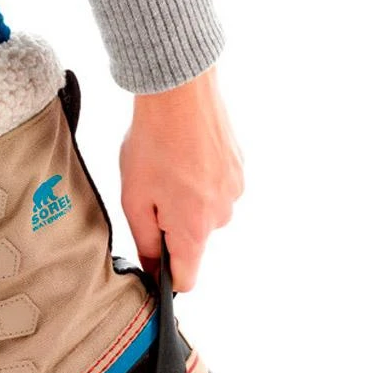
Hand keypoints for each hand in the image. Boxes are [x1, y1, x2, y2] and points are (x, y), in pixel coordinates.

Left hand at [119, 66, 242, 290]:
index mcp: (194, 229)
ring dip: (183, 198)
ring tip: (165, 167)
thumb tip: (153, 267)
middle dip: (169, 224)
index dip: (167, 278)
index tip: (153, 268)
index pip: (187, 278)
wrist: (180, 93)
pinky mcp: (239, 168)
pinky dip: (197, 178)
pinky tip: (182, 154)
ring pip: (202, 210)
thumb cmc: (153, 144)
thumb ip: (145, 240)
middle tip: (149, 191)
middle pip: (192, 239)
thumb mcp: (134, 198)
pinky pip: (213, 186)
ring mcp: (235, 190)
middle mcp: (221, 215)